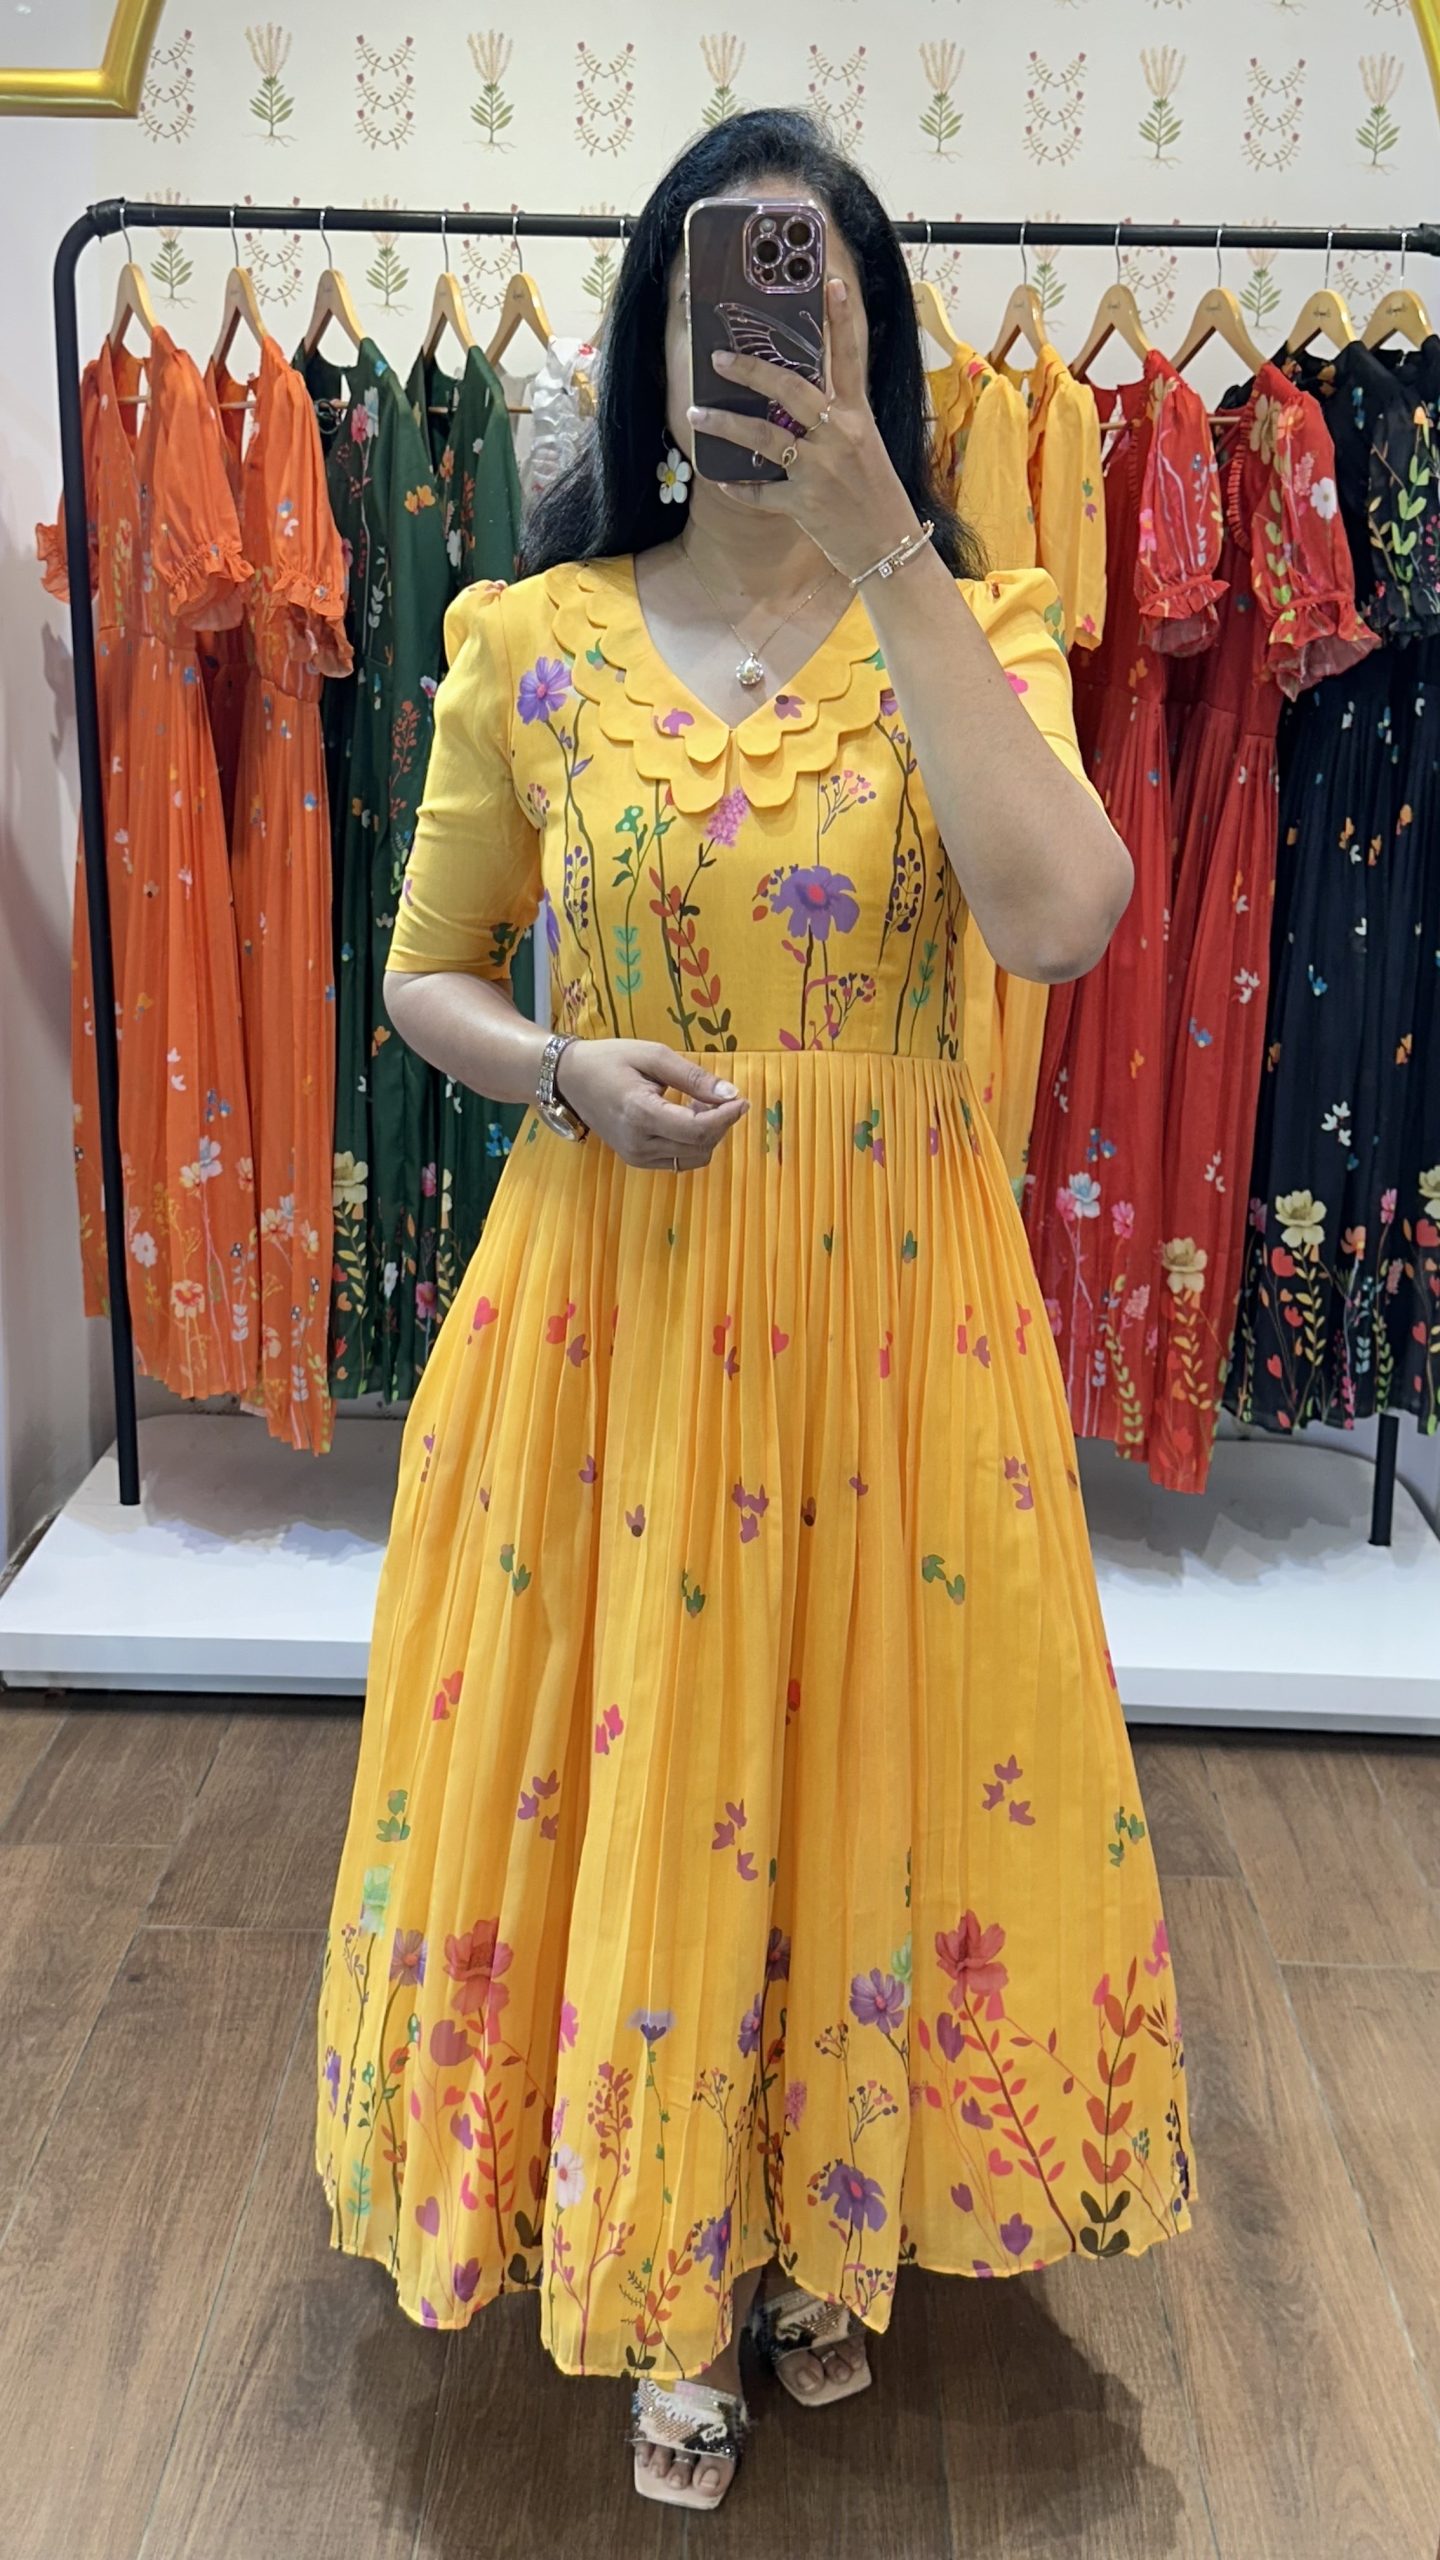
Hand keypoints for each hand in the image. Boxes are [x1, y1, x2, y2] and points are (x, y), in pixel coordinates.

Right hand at [556, 1039, 749, 1170]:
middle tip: (718, 1095)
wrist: (570, 1079)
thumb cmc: (610, 1060)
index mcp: (640, 1114)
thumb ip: (693, 1077)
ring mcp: (636, 1156)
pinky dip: (692, 1143)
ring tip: (699, 1104)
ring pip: (694, 1157)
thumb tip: (730, 1094)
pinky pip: (679, 1160)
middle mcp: (638, 1143)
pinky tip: (686, 1118)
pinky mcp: (636, 1160)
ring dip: (708, 1134)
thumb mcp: (653, 1056)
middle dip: (720, 1123)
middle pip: (700, 1146)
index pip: (698, 1130)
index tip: (741, 1100)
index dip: (726, 1117)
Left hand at [686, 275, 919, 581]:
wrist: (889, 547)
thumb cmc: (875, 495)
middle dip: (749, 371)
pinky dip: (738, 486)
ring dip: (724, 424)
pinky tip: (722, 478)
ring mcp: (820, 470)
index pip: (850, 358)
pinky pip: (760, 492)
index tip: (830, 283)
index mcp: (858, 416)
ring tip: (697, 413)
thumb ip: (836, 420)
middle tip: (719, 358)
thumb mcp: (865, 447)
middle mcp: (839, 436)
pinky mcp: (804, 505)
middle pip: (789, 389)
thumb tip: (796, 398)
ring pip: (763, 437)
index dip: (841, 319)